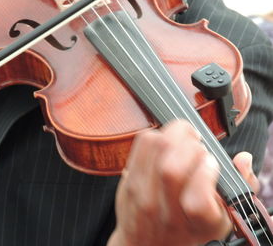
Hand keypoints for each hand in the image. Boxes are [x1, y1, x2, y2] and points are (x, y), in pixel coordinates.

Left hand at [108, 120, 259, 245]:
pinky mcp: (128, 182)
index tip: (211, 163)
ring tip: (183, 139)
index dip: (207, 172)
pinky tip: (165, 143)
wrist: (146, 244)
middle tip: (198, 146)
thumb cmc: (186, 229)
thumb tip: (241, 159)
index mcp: (198, 225)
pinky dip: (157, 135)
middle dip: (191, 145)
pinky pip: (141, 145)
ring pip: (155, 149)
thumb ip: (238, 188)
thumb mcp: (220, 219)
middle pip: (172, 168)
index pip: (198, 200)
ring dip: (174, 134)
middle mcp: (167, 213)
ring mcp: (143, 197)